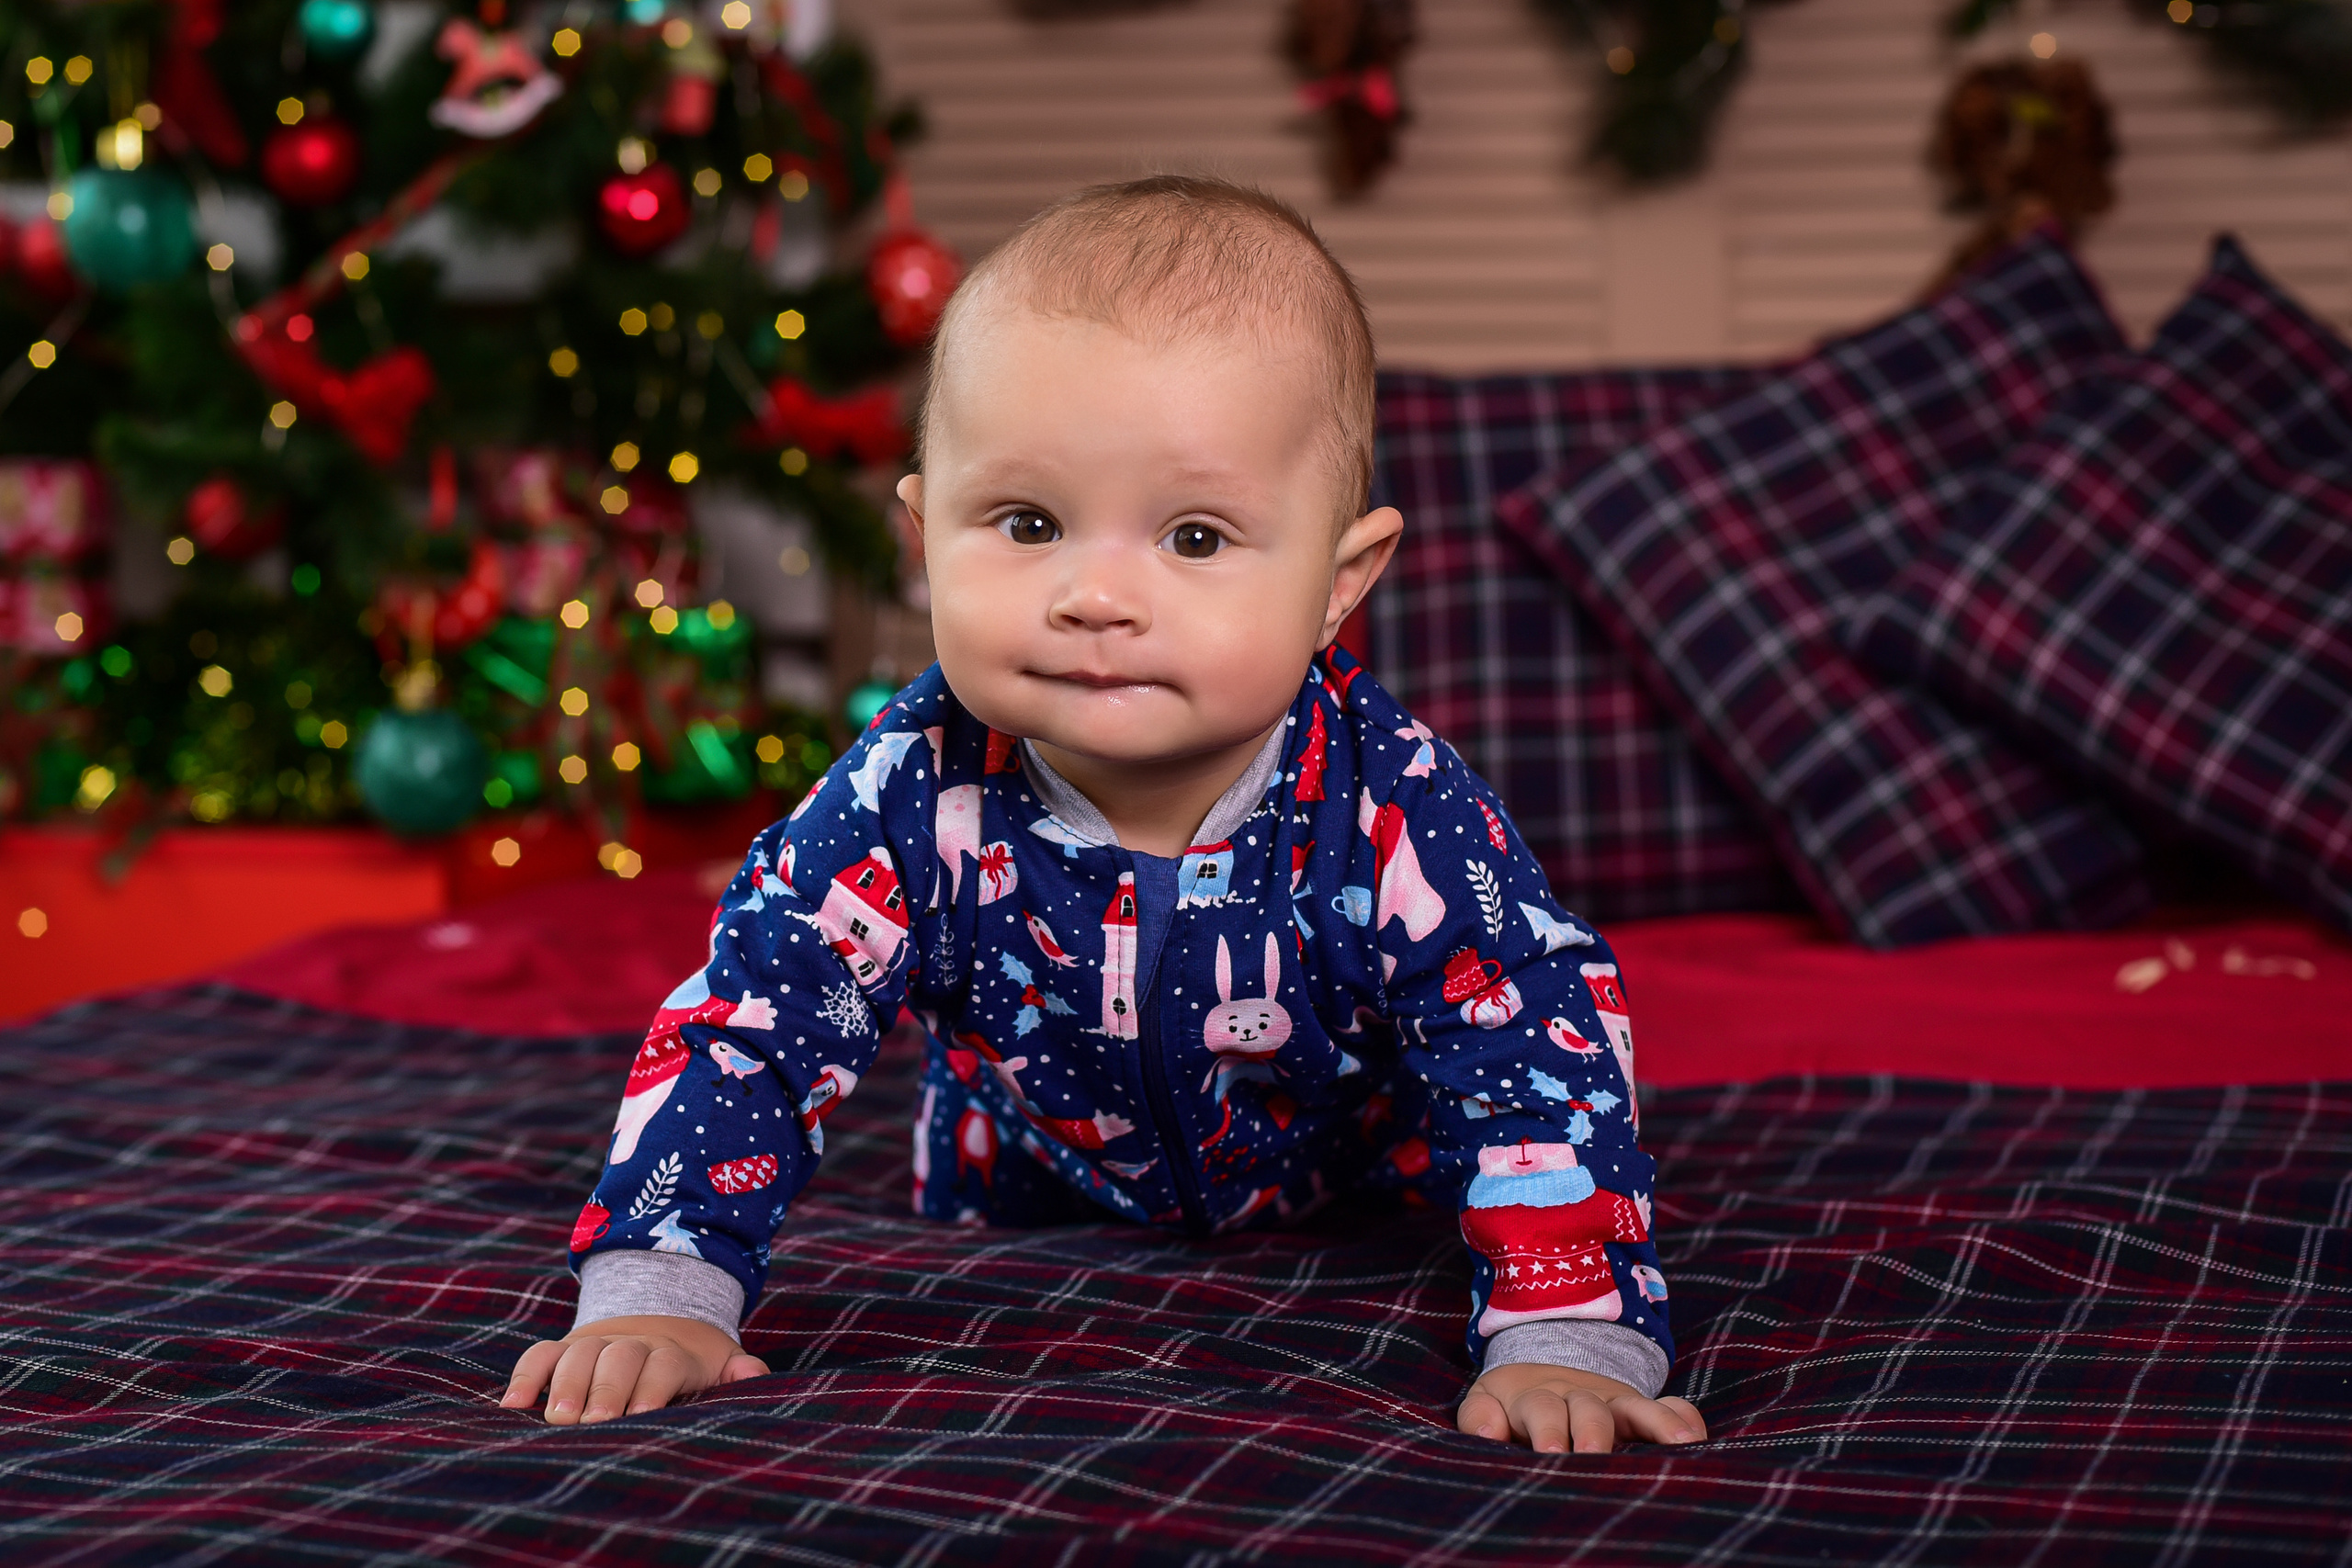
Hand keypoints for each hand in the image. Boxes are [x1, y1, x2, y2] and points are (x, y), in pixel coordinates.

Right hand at [500, 1314, 769, 1424]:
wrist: (658, 1318)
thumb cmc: (690, 1363)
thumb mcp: (718, 1364)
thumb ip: (736, 1373)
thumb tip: (753, 1373)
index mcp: (671, 1351)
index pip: (664, 1363)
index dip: (653, 1386)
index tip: (642, 1415)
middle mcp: (632, 1342)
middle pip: (619, 1357)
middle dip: (607, 1388)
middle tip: (596, 1421)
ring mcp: (595, 1344)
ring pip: (579, 1353)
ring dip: (566, 1382)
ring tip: (557, 1417)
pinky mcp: (563, 1349)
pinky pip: (539, 1355)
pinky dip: (525, 1376)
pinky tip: (513, 1405)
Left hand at [1456, 1361, 1705, 1454]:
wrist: (1541, 1367)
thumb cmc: (1509, 1405)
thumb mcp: (1487, 1402)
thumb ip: (1480, 1416)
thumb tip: (1488, 1431)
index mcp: (1536, 1399)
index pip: (1540, 1409)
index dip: (1547, 1428)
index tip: (1552, 1452)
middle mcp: (1578, 1398)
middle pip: (1588, 1410)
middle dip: (1593, 1431)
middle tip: (1594, 1453)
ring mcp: (1613, 1404)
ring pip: (1636, 1409)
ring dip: (1655, 1424)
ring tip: (1677, 1443)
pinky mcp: (1640, 1411)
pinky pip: (1671, 1406)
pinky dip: (1684, 1418)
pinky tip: (1695, 1438)